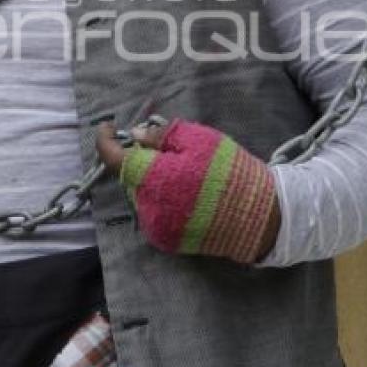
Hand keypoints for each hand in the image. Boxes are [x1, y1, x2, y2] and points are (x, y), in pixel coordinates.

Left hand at [96, 119, 279, 261]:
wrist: (260, 215)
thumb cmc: (228, 170)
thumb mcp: (198, 139)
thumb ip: (161, 136)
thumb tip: (134, 136)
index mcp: (150, 178)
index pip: (112, 158)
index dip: (105, 139)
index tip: (107, 125)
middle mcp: (145, 207)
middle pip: (128, 176)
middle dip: (138, 159)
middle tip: (162, 147)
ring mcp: (155, 228)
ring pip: (140, 194)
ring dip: (150, 180)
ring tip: (181, 172)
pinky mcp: (166, 241)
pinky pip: (153, 212)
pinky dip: (160, 198)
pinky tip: (184, 191)